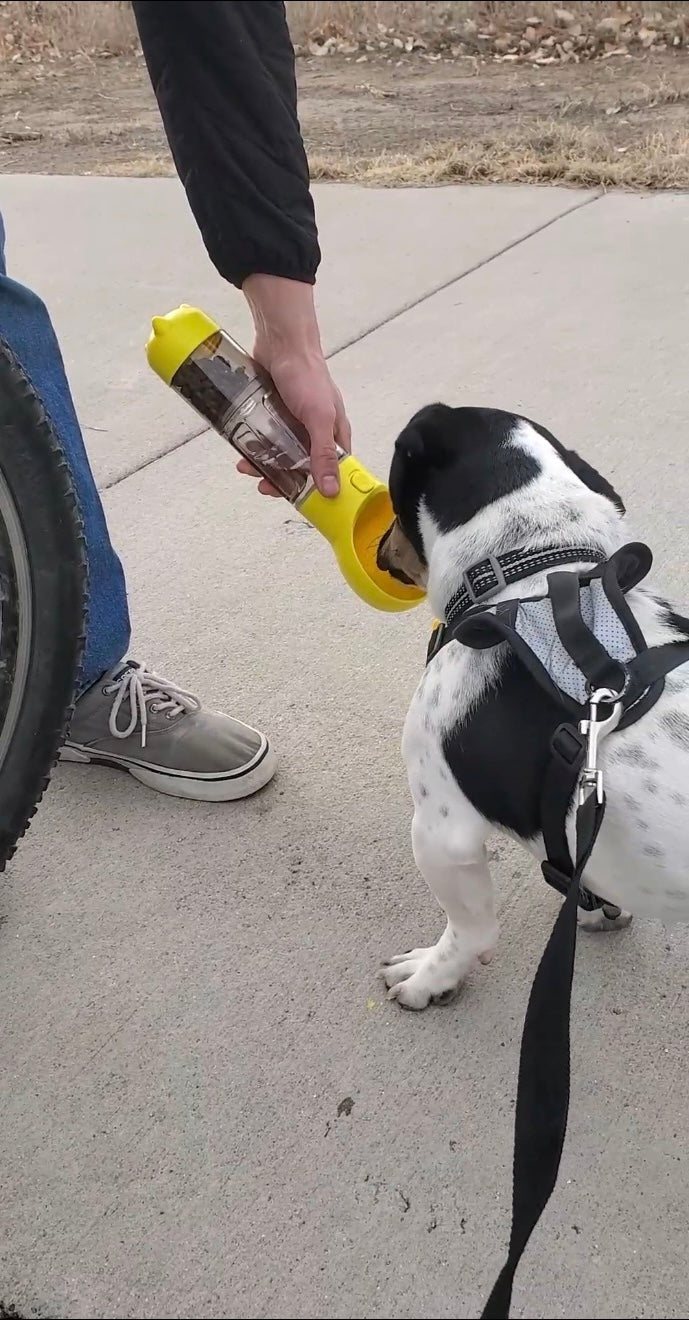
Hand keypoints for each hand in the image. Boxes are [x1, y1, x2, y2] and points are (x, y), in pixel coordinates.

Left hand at [239, 274, 350, 497]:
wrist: (280, 339)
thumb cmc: (307, 375)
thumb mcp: (319, 418)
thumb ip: (324, 454)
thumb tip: (331, 490)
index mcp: (334, 434)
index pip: (332, 472)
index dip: (318, 489)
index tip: (301, 502)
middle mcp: (314, 431)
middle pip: (301, 466)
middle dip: (281, 478)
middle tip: (264, 486)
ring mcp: (291, 422)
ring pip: (278, 453)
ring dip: (262, 464)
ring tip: (245, 465)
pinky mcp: (271, 412)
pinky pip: (261, 436)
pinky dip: (251, 445)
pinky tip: (240, 448)